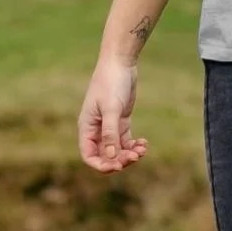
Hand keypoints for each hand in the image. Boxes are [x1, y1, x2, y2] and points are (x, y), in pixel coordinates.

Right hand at [78, 58, 148, 172]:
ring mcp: (109, 125)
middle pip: (105, 155)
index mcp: (87, 127)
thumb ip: (111, 132)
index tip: (118, 167)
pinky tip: (144, 143)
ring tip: (143, 149)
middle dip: (120, 159)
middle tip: (135, 156)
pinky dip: (135, 145)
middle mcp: (96, 129)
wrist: (120, 63)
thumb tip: (111, 156)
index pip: (89, 155)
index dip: (101, 165)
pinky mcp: (121, 120)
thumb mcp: (111, 108)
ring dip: (130, 153)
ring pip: (118, 149)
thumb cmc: (111, 83)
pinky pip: (126, 140)